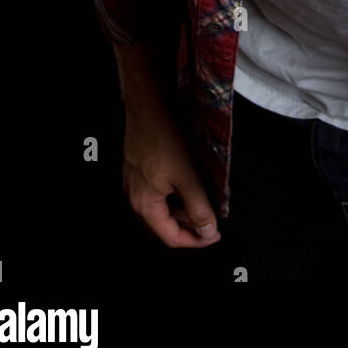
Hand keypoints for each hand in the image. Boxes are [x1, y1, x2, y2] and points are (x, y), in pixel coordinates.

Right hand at [121, 93, 222, 249]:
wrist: (147, 105)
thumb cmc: (166, 139)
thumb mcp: (188, 176)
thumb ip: (199, 208)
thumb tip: (208, 233)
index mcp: (144, 205)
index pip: (170, 238)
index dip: (195, 241)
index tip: (215, 235)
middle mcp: (133, 199)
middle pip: (162, 228)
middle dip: (188, 229)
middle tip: (211, 223)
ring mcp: (132, 184)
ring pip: (159, 211)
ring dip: (180, 214)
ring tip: (203, 205)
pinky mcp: (136, 171)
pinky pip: (154, 196)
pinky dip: (172, 199)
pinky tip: (187, 188)